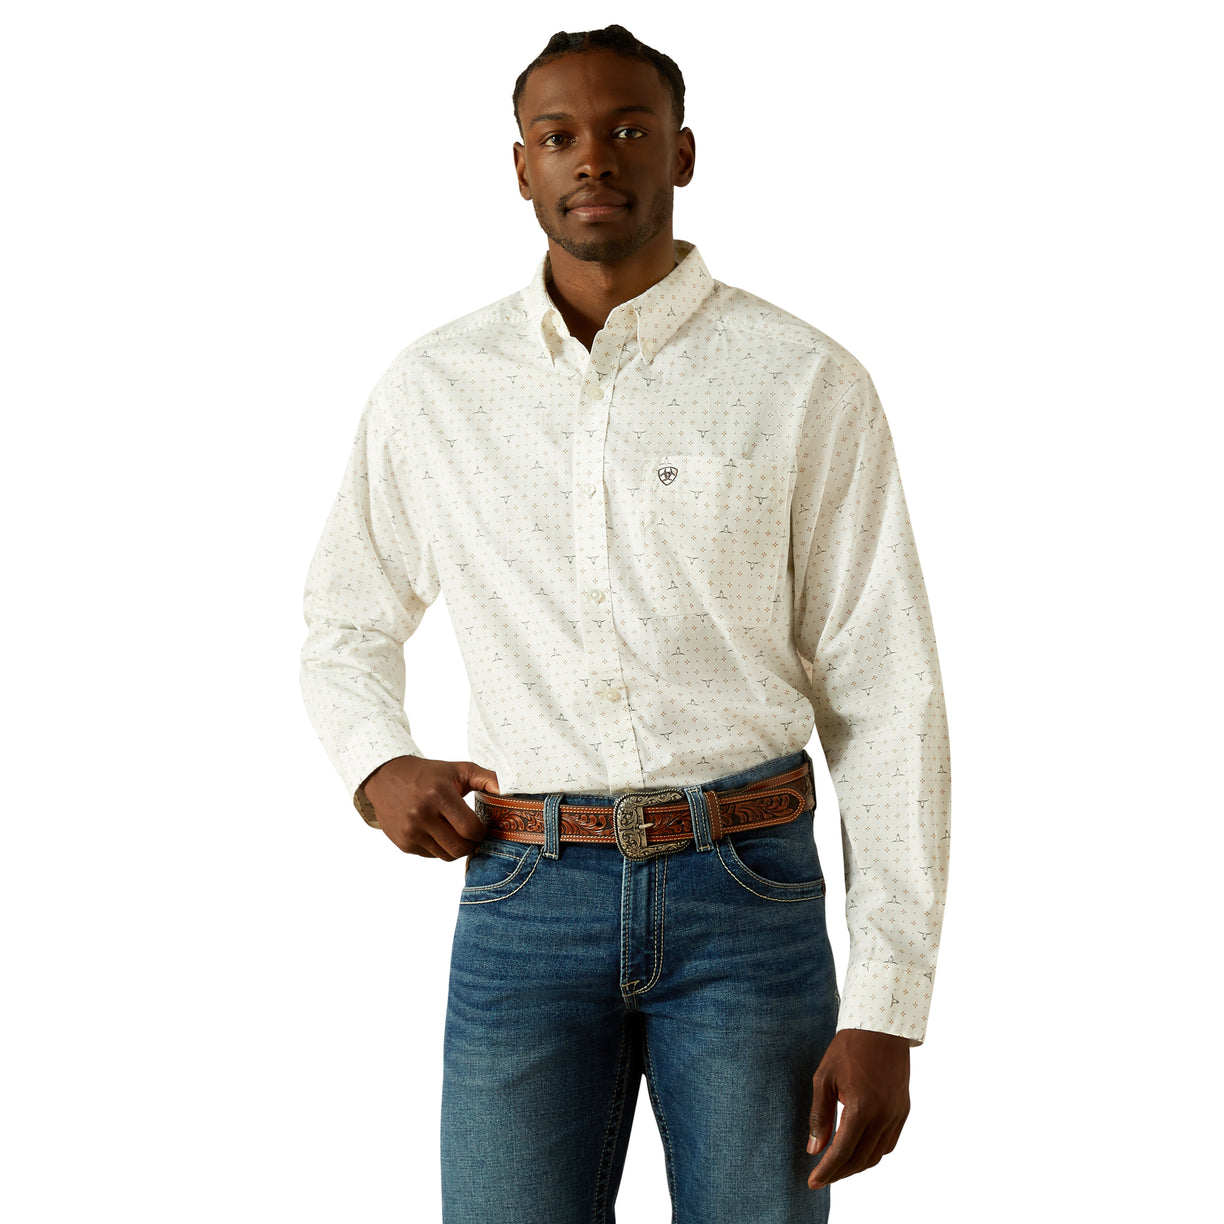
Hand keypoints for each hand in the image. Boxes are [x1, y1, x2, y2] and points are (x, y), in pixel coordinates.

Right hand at [361, 755, 499, 858]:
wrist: (387, 778)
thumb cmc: (429, 774)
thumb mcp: (458, 770)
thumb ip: (487, 778)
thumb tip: (510, 791)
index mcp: (438, 794)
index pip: (470, 828)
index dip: (482, 832)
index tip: (483, 826)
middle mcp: (421, 815)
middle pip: (459, 848)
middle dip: (472, 844)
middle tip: (474, 835)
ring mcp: (410, 831)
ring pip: (446, 856)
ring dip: (457, 848)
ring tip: (458, 833)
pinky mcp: (403, 843)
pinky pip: (431, 856)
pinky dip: (440, 848)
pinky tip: (438, 832)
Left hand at [806, 1028, 910, 1189]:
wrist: (880, 1027)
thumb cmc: (848, 1049)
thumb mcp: (824, 1078)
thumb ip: (819, 1116)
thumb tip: (814, 1149)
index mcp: (861, 1108)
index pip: (842, 1152)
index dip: (826, 1171)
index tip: (812, 1182)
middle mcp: (883, 1116)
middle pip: (861, 1159)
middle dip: (840, 1172)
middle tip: (822, 1176)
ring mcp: (896, 1114)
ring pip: (877, 1155)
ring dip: (857, 1165)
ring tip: (838, 1165)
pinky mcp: (903, 1110)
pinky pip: (889, 1142)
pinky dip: (873, 1152)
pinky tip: (859, 1149)